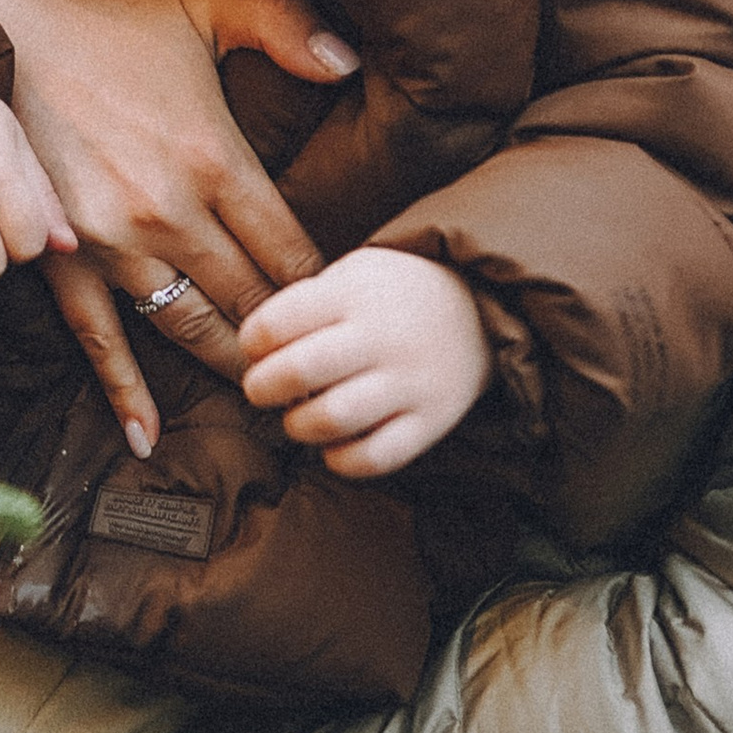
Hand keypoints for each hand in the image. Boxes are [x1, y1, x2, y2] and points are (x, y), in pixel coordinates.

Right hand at [0, 0, 355, 452]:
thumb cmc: (107, 9)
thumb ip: (285, 25)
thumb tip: (352, 65)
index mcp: (213, 157)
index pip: (291, 251)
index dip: (327, 290)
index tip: (349, 314)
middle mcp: (168, 212)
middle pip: (251, 300)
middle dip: (293, 341)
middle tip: (325, 374)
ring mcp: (109, 242)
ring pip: (189, 329)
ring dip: (232, 366)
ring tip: (271, 399)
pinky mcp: (58, 256)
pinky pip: (98, 338)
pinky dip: (124, 392)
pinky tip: (146, 437)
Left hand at [237, 248, 489, 478]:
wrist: (480, 307)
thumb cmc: (394, 294)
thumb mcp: (353, 273)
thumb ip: (306, 305)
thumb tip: (256, 353)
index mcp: (354, 292)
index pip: (278, 321)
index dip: (252, 342)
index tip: (255, 348)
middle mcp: (382, 337)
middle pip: (300, 369)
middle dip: (262, 387)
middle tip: (260, 389)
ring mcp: (410, 381)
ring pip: (333, 418)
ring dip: (297, 425)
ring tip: (297, 416)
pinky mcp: (432, 421)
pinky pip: (375, 458)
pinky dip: (341, 460)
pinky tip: (334, 445)